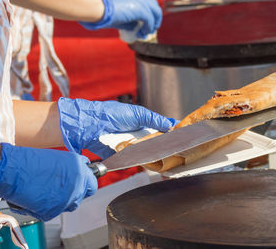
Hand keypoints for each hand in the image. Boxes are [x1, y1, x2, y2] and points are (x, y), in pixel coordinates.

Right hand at [0, 143, 96, 220]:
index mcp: (80, 170)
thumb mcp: (61, 157)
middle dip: (75, 192)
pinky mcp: (53, 211)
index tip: (82, 184)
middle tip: (62, 188)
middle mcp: (77, 185)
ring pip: (70, 205)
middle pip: (83, 195)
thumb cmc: (32, 161)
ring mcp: (66, 199)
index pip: (93, 183)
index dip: (87, 184)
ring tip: (48, 190)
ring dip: (63, 200)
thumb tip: (83, 169)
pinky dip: (47, 206)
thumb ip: (75, 166)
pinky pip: (55, 211)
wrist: (13, 170)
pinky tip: (38, 197)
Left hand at [58, 98, 177, 157]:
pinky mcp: (123, 155)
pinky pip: (134, 160)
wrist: (93, 125)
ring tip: (166, 157)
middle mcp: (138, 135)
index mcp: (143, 123)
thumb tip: (171, 125)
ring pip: (146, 153)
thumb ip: (155, 120)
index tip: (182, 137)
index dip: (170, 133)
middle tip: (176, 150)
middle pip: (155, 143)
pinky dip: (141, 161)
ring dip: (153, 154)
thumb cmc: (113, 114)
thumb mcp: (138, 114)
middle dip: (164, 146)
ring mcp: (131, 146)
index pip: (160, 129)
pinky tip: (150, 162)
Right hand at [80, 0, 161, 37]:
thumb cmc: (102, 10)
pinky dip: (148, 28)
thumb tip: (137, 29)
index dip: (148, 12)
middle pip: (154, 4)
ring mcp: (140, 0)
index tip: (146, 22)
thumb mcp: (119, 14)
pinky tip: (142, 34)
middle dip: (155, 17)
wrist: (96, 7)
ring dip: (153, 23)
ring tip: (148, 32)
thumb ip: (129, 20)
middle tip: (152, 28)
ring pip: (155, 11)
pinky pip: (150, 20)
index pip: (145, 1)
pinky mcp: (140, 9)